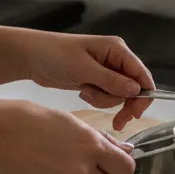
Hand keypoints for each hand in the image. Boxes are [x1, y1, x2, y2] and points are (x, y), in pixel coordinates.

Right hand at [0, 99, 135, 173]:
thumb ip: (103, 141)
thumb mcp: (73, 122)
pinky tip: (35, 170)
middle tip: (78, 160)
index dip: (121, 166)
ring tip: (51, 160)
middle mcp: (81, 172)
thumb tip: (126, 150)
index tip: (114, 163)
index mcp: (92, 148)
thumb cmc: (31, 120)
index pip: (126, 169)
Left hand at [17, 31, 154, 129]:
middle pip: (133, 87)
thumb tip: (136, 90)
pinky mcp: (96, 80)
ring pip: (119, 94)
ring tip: (85, 93)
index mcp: (117, 50)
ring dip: (104, 100)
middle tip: (118, 123)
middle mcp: (116, 59)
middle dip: (124, 103)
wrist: (30, 57)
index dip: (143, 94)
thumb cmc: (56, 56)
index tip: (135, 114)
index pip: (141, 74)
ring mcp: (106, 70)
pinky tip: (82, 92)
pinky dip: (97, 99)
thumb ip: (111, 80)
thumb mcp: (83, 68)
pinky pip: (106, 95)